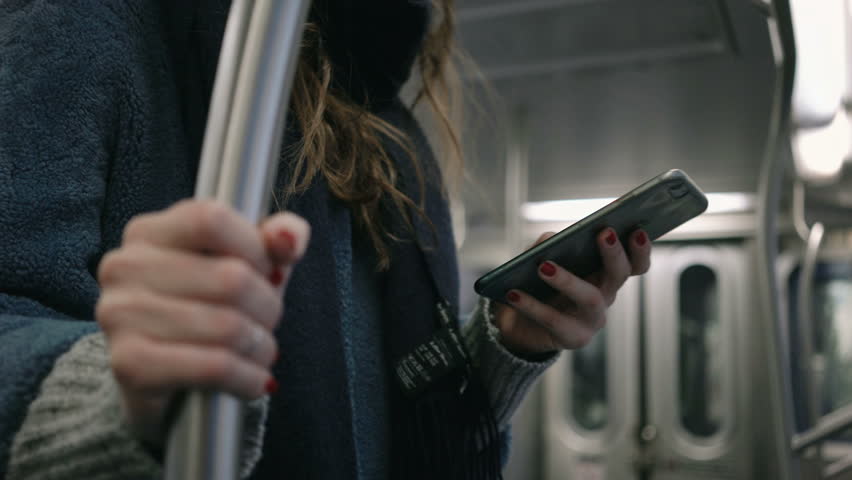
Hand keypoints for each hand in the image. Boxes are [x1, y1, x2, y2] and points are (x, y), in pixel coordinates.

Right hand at [95, 200, 309, 446]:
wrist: (163, 381)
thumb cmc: (210, 310)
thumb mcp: (247, 264)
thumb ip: (276, 238)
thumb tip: (290, 237)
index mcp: (150, 231)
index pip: (211, 219)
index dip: (255, 248)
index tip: (270, 272)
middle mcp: (125, 266)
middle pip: (230, 278)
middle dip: (268, 307)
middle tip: (267, 323)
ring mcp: (120, 314)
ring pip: (227, 326)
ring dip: (262, 347)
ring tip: (262, 353)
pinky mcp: (129, 364)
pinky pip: (214, 366)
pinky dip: (247, 377)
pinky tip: (253, 381)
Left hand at [492, 228, 650, 355]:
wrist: (519, 324)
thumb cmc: (537, 285)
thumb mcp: (542, 258)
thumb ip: (549, 244)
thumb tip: (553, 239)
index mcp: (605, 274)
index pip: (634, 263)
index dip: (640, 249)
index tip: (638, 229)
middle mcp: (605, 296)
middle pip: (619, 275)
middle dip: (614, 253)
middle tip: (604, 233)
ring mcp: (592, 319)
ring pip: (589, 297)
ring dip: (567, 279)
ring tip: (543, 266)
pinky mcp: (573, 338)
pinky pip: (554, 321)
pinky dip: (532, 305)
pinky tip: (514, 293)